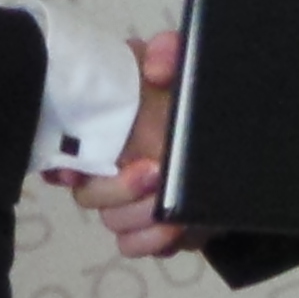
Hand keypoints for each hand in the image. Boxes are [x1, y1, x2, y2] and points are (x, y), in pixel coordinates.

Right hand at [73, 31, 187, 261]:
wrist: (237, 146)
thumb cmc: (188, 103)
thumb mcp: (184, 66)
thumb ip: (170, 51)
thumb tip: (155, 68)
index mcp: (105, 127)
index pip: (62, 148)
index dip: (61, 162)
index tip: (75, 168)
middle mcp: (108, 166)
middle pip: (87, 192)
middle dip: (116, 189)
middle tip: (153, 173)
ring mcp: (128, 202)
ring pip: (111, 222)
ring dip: (138, 216)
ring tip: (172, 207)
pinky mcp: (150, 228)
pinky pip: (133, 245)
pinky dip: (152, 241)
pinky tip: (175, 227)